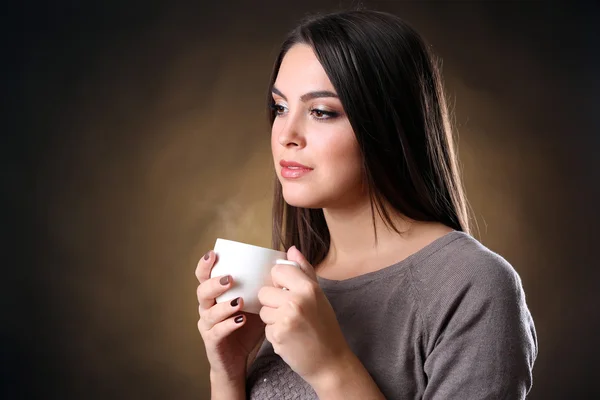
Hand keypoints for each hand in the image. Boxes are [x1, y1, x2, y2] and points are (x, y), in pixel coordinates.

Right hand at [196, 250, 265, 380]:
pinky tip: (240, 321)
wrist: (240, 359)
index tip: (213, 254)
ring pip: (209, 312)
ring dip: (223, 306)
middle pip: (202, 291)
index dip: (205, 265)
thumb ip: (267, 283)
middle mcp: (208, 307)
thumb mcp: (259, 302)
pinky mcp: (212, 342)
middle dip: (214, 283)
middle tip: (230, 279)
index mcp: (216, 294)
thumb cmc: (249, 326)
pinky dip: (228, 325)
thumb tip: (286, 258)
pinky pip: (217, 332)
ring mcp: (208, 325)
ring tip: (239, 302)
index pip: (204, 276)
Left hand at [257, 246, 351, 385]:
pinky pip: (265, 328)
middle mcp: (297, 300)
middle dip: (273, 303)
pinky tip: (289, 338)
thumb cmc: (324, 326)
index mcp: (308, 287)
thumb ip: (304, 271)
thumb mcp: (318, 295)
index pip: (277, 271)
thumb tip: (291, 249)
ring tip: (291, 326)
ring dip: (273, 319)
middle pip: (265, 292)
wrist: (330, 361)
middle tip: (291, 314)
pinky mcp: (278, 335)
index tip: (289, 293)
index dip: (280, 283)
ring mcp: (286, 318)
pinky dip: (274, 334)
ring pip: (263, 310)